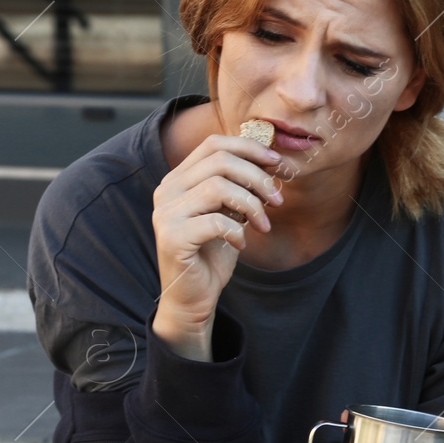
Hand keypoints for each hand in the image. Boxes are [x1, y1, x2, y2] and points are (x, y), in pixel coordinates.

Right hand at [151, 134, 283, 357]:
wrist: (193, 298)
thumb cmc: (212, 253)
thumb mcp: (228, 212)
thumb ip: (238, 185)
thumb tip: (268, 158)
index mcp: (178, 179)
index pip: (213, 144)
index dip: (248, 147)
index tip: (275, 163)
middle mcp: (167, 190)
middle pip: (220, 161)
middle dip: (257, 177)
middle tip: (277, 201)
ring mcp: (166, 213)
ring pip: (218, 187)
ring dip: (252, 205)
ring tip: (263, 224)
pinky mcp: (172, 237)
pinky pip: (215, 221)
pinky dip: (237, 231)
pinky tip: (241, 243)